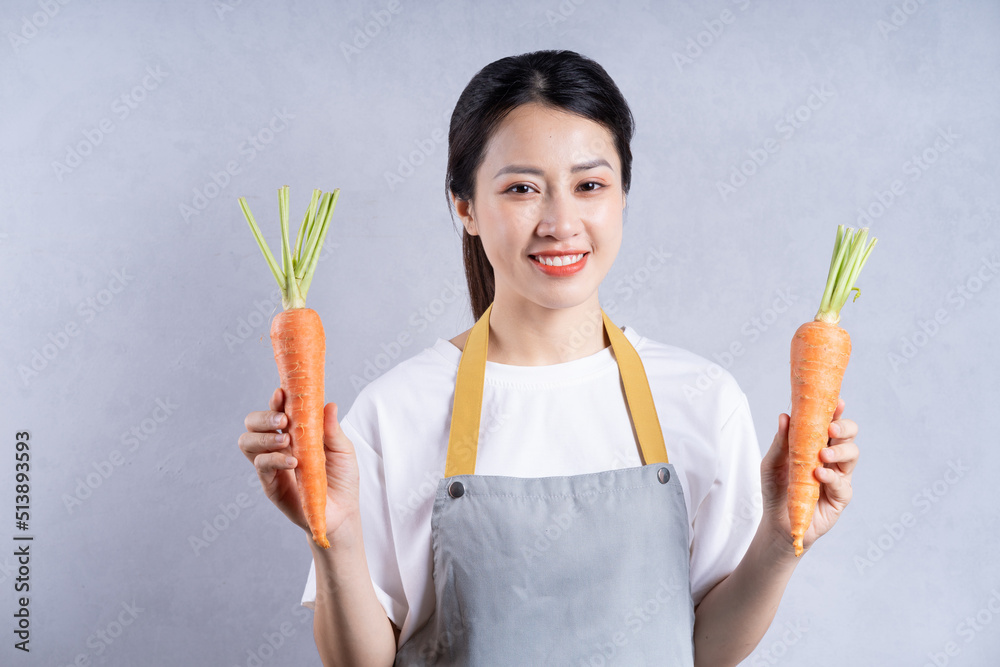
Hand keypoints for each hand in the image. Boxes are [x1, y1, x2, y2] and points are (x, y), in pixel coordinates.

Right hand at [239, 388, 361, 546]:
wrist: (343, 511)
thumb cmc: (342, 478)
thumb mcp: (343, 449)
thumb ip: (332, 429)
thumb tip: (329, 404)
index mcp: (293, 432)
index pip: (275, 410)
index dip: (275, 400)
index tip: (282, 393)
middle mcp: (278, 446)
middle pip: (252, 424)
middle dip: (263, 417)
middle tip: (282, 421)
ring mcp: (271, 465)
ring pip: (247, 442)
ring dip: (263, 436)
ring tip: (286, 440)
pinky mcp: (270, 485)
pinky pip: (261, 466)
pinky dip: (275, 460)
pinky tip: (292, 462)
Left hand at [760, 398, 858, 555]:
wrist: (777, 522)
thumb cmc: (777, 488)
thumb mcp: (772, 463)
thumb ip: (780, 442)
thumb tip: (785, 416)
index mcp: (816, 444)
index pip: (830, 423)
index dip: (836, 411)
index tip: (836, 402)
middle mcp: (831, 457)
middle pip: (848, 435)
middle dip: (844, 427)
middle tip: (831, 428)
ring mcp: (838, 476)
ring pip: (852, 454)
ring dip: (839, 450)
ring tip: (822, 455)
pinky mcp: (840, 496)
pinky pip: (842, 483)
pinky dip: (831, 477)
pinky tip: (819, 475)